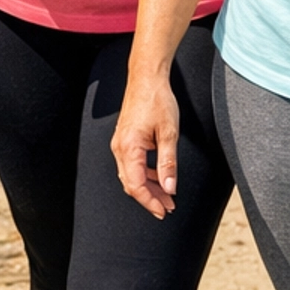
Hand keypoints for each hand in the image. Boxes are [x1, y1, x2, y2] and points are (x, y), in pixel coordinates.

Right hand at [110, 71, 179, 219]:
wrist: (147, 78)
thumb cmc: (157, 100)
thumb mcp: (169, 133)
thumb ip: (168, 163)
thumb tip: (169, 187)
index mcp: (129, 148)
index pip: (136, 185)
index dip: (150, 202)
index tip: (163, 211)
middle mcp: (120, 148)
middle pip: (131, 184)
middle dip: (149, 198)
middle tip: (168, 207)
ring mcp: (120, 144)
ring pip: (131, 175)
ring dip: (148, 187)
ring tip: (166, 195)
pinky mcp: (125, 140)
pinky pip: (132, 164)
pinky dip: (145, 175)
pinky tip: (158, 177)